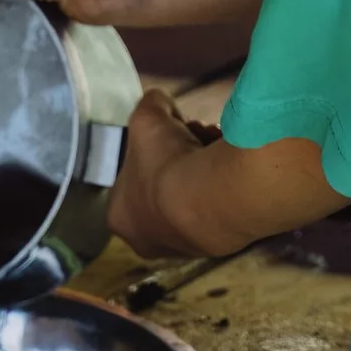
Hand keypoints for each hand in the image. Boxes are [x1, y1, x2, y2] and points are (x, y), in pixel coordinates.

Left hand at [108, 91, 350, 259]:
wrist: (213, 199)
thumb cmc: (167, 163)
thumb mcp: (148, 118)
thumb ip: (151, 107)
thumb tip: (160, 102)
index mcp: (120, 215)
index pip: (131, 177)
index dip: (151, 148)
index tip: (171, 133)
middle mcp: (147, 240)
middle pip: (164, 187)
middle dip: (181, 159)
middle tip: (197, 137)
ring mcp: (184, 248)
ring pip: (193, 198)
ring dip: (205, 170)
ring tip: (217, 147)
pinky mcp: (217, 246)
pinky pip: (218, 207)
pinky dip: (224, 185)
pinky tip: (230, 166)